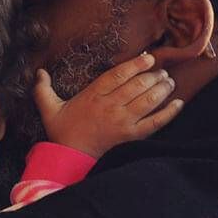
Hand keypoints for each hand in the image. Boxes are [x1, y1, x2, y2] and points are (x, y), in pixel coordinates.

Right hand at [33, 52, 183, 157]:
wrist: (69, 159)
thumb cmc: (62, 132)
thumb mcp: (49, 108)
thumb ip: (43, 88)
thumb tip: (39, 71)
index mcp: (93, 95)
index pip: (118, 74)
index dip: (135, 64)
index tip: (148, 58)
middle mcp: (110, 106)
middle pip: (137, 85)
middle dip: (153, 75)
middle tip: (162, 71)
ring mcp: (123, 122)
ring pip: (148, 100)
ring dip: (162, 89)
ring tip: (169, 82)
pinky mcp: (132, 136)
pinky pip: (155, 122)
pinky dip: (169, 112)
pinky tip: (179, 103)